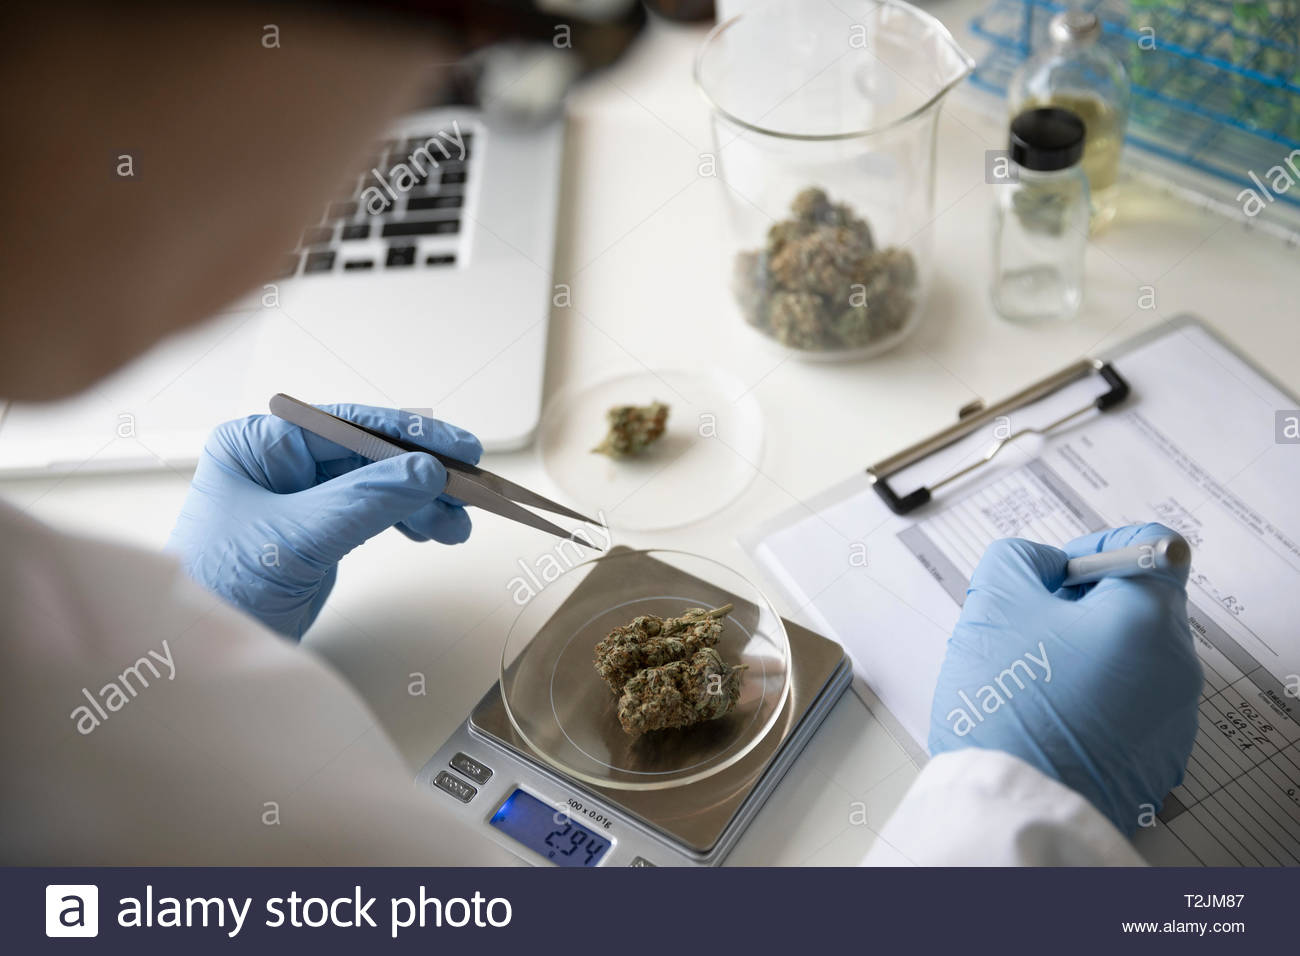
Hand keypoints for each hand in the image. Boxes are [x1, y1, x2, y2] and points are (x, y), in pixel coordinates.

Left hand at [167, 404, 481, 638]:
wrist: (190, 654)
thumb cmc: (215, 590)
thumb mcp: (295, 540)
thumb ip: (364, 501)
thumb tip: (423, 471)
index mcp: (260, 443)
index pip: (348, 425)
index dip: (410, 436)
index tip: (458, 448)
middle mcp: (279, 462)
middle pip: (370, 455)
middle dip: (422, 477)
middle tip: (468, 494)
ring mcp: (297, 497)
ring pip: (376, 486)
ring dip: (420, 504)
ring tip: (455, 527)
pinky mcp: (312, 530)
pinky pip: (371, 513)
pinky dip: (404, 522)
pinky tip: (430, 532)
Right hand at [927, 523, 1202, 835]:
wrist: (1012, 805)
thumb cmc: (1006, 705)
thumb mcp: (993, 601)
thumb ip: (1018, 559)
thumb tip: (1042, 567)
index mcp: (1147, 618)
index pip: (1150, 548)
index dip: (1094, 549)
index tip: (1054, 576)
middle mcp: (1176, 668)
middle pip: (1134, 608)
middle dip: (1078, 609)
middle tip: (1026, 631)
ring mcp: (1172, 721)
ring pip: (1127, 661)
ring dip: (1082, 658)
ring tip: (1030, 683)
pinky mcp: (1155, 761)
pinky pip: (1126, 710)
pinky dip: (1090, 704)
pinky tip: (1045, 721)